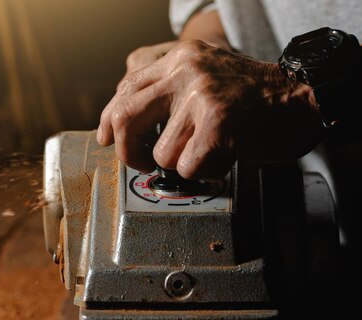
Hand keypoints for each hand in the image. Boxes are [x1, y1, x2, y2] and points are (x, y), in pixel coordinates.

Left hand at [97, 40, 323, 178]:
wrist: (302, 99)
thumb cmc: (251, 100)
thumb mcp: (202, 80)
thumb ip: (165, 94)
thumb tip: (121, 125)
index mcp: (178, 58)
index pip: (125, 89)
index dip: (108, 120)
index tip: (106, 138)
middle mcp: (185, 70)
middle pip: (125, 118)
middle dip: (127, 152)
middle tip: (140, 164)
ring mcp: (201, 94)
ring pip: (161, 153)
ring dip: (183, 164)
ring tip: (208, 152)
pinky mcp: (218, 122)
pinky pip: (188, 167)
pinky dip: (205, 172)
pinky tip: (223, 158)